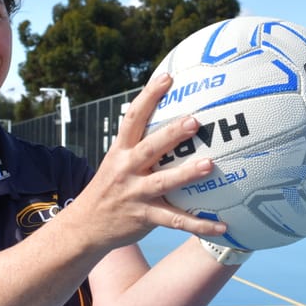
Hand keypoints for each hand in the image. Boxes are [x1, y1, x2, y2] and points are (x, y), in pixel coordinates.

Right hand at [67, 74, 227, 250]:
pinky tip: (222, 225)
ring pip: (163, 182)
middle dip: (172, 133)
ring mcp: (135, 194)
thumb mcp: (116, 163)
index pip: (133, 118)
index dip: (149, 96)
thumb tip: (169, 121)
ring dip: (186, 174)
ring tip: (209, 165)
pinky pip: (175, 221)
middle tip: (194, 120)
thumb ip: (138, 146)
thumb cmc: (109, 189)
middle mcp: (127, 169)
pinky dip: (199, 224)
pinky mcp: (144, 217)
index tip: (167, 77)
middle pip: (150, 147)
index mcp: (120, 152)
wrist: (83, 228)